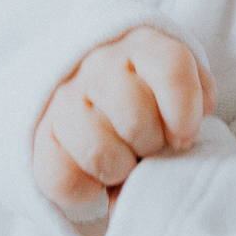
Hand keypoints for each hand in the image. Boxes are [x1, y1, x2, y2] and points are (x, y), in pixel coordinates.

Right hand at [32, 26, 216, 224]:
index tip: (184, 136)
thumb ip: (196, 95)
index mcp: (142, 45)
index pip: (171, 69)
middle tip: (149, 145)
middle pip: (136, 119)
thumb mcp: (178, 77)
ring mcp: (64, 98)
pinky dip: (86, 190)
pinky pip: (62, 180)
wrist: (87, 78)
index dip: (185, 112)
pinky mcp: (40, 134)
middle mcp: (99, 65)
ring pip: (100, 154)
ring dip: (120, 169)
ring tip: (124, 159)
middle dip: (152, 145)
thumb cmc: (146, 86)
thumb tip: (189, 125)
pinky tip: (95, 175)